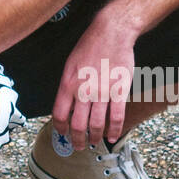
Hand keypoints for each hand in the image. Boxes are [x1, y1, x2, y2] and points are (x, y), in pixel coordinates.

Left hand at [52, 17, 134, 150]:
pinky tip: (113, 136)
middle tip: (79, 146)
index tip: (62, 134)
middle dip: (77, 140)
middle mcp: (84, 91)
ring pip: (97, 124)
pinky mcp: (119, 91)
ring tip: (95, 142)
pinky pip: (117, 116)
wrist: (112, 33)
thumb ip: (68, 87)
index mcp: (68, 84)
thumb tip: (67, 106)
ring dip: (95, 137)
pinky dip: (115, 130)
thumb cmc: (89, 46)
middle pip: (78, 125)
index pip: (60, 115)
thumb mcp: (70, 65)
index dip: (60, 129)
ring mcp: (102, 92)